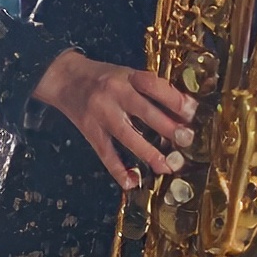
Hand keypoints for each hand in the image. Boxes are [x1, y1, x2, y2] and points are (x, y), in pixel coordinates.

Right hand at [31, 50, 197, 189]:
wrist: (65, 79)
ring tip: (168, 166)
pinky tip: (132, 182)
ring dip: (149, 153)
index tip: (192, 112)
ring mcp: (101, 115)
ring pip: (127, 136)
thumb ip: (150, 88)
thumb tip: (183, 108)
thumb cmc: (105, 77)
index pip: (153, 86)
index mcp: (127, 77)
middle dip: (168, 128)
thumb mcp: (127, 74)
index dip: (174, 99)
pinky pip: (106, 154)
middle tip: (187, 140)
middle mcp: (114, 95)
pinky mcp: (90, 132)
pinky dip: (118, 170)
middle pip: (144, 112)